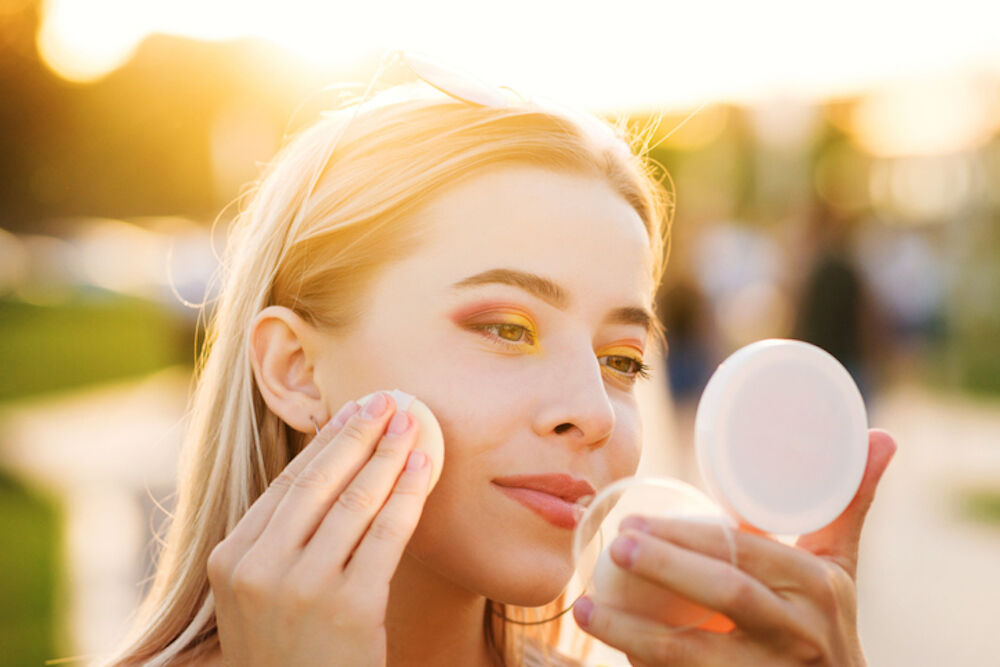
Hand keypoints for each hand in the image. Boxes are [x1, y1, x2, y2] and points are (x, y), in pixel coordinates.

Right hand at [206, 392, 432, 666]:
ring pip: (354, 501)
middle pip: (318, 482)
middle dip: (358, 433)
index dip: (326, 442)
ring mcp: (303, 588)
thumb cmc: (289, 652)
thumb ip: (278, 541)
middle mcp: (260, 569)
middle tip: (388, 400)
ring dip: (388, 454)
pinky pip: (386, 535)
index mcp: (231, 560)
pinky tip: (424, 465)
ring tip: (412, 422)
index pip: (287, 485)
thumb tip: (328, 468)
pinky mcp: (350, 607)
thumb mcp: (260, 596)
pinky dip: (408, 494)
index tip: (353, 411)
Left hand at [572, 429, 896, 665]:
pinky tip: (610, 650)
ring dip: (633, 633)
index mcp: (818, 587)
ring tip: (587, 607)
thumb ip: (846, 503)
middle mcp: (802, 634)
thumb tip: (881, 434)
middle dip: (664, 568)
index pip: (747, 554)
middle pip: (726, 595)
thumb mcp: (839, 565)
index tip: (635, 523)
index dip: (687, 537)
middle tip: (614, 546)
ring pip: (696, 656)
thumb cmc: (825, 619)